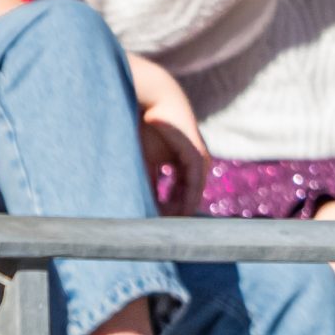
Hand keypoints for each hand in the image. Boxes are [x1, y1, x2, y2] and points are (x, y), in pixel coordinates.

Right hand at [129, 55, 209, 216]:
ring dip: (180, 211)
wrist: (151, 100)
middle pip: (184, 195)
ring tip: (167, 228)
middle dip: (173, 214)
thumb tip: (137, 210)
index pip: (174, 193)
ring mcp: (197, 159)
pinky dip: (186, 199)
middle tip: (162, 234)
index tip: (154, 228)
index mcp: (179, 162)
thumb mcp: (142, 161)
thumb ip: (145, 183)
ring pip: (192, 192)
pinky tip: (178, 213)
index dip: (164, 210)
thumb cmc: (142, 127)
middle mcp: (191, 162)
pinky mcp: (197, 155)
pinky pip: (194, 183)